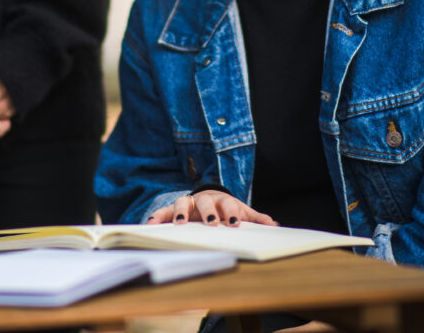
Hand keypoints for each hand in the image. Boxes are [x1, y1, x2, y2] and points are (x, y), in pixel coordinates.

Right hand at [147, 190, 276, 226]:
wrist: (210, 198)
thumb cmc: (226, 208)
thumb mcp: (241, 212)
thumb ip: (255, 218)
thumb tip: (274, 225)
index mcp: (222, 200)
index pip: (228, 204)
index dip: (231, 213)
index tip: (234, 223)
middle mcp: (204, 199)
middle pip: (205, 202)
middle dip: (208, 212)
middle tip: (212, 222)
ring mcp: (189, 203)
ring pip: (183, 203)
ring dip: (181, 213)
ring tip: (180, 224)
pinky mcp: (174, 209)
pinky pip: (163, 211)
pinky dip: (157, 216)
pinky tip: (149, 223)